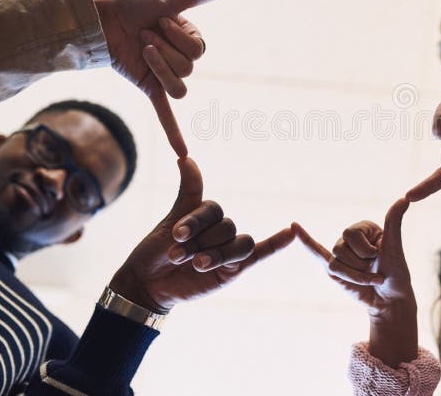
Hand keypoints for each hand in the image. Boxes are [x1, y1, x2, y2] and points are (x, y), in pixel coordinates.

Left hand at [94, 0, 230, 156]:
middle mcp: (181, 60)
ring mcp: (164, 76)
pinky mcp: (148, 88)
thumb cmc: (133, 6)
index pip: (199, 51)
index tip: (161, 20)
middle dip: (165, 48)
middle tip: (145, 35)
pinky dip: (174, 135)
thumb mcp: (169, 0)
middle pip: (189, 69)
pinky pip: (166, 114)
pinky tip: (182, 154)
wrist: (99, 19)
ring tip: (142, 51)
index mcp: (191, 41)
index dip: (180, 35)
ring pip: (179, 87)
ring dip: (159, 67)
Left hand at [108, 156, 293, 312]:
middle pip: (226, 228)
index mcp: (207, 216)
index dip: (196, 221)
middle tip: (177, 255)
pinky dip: (277, 243)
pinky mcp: (234, 269)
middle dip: (200, 242)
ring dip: (217, 254)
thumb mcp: (170, 221)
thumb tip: (186, 158)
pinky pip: (261, 252)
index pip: (213, 210)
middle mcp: (220, 230)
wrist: (149, 283)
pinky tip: (291, 232)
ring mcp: (229, 249)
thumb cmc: (157, 251)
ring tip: (196, 264)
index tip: (175, 236)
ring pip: (239, 244)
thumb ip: (188, 192)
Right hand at [293, 199, 417, 366]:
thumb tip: (404, 198)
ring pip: (335, 264)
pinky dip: (305, 240)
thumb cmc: (396, 274)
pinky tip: (293, 227)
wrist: (390, 300)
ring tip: (369, 280)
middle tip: (376, 272)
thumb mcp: (395, 248)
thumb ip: (394, 222)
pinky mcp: (333, 267)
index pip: (350, 234)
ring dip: (354, 277)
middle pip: (341, 249)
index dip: (365, 250)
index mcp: (364, 228)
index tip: (380, 257)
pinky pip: (316, 252)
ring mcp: (340, 253)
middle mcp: (350, 238)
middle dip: (360, 267)